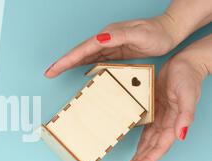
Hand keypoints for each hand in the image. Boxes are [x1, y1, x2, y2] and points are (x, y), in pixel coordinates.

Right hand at [44, 15, 176, 77]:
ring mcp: (109, 45)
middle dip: (62, 62)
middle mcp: (105, 39)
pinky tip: (77, 70)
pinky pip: (94, 59)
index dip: (66, 60)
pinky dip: (82, 64)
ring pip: (84, 56)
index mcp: (108, 35)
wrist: (170, 31)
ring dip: (70, 64)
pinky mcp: (114, 51)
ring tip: (56, 72)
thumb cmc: (157, 33)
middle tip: (48, 73)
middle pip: (79, 52)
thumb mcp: (138, 34)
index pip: (82, 49)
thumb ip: (117, 36)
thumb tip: (97, 40)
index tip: (53, 69)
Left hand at [125, 35, 211, 160]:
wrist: (185, 64)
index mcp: (174, 123)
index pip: (159, 147)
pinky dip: (140, 140)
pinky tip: (133, 147)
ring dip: (140, 155)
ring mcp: (160, 118)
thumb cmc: (188, 78)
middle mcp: (166, 124)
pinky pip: (146, 129)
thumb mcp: (187, 95)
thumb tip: (181, 135)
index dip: (147, 160)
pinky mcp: (154, 110)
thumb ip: (185, 116)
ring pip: (148, 142)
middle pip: (152, 148)